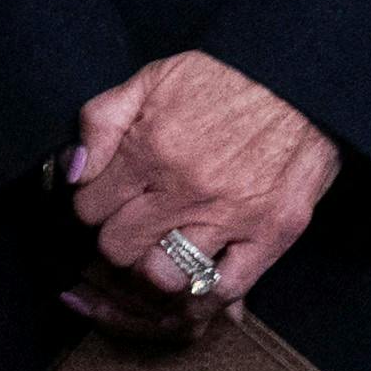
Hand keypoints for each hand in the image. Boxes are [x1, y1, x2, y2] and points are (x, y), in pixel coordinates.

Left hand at [61, 51, 339, 320]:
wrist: (299, 79)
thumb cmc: (223, 77)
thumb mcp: (151, 78)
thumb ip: (101, 121)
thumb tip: (71, 170)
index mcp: (149, 148)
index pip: (88, 208)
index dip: (90, 209)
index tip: (102, 205)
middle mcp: (184, 188)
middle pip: (117, 248)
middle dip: (113, 241)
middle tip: (127, 229)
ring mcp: (229, 216)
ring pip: (161, 277)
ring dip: (151, 270)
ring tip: (156, 253)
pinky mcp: (270, 235)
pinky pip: (222, 288)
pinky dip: (201, 293)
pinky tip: (193, 275)